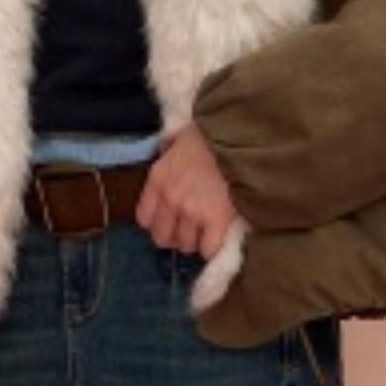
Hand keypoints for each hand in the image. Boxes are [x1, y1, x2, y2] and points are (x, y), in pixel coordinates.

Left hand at [135, 123, 237, 256]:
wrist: (240, 140)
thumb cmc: (212, 136)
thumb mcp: (180, 136)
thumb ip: (169, 148)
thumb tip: (167, 150)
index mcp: (159, 179)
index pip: (144, 219)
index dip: (158, 223)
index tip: (169, 220)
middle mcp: (171, 200)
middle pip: (163, 238)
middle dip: (175, 236)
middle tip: (189, 230)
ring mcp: (192, 212)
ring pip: (186, 245)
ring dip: (195, 241)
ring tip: (206, 232)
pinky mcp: (216, 221)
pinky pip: (207, 248)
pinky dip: (212, 247)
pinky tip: (218, 238)